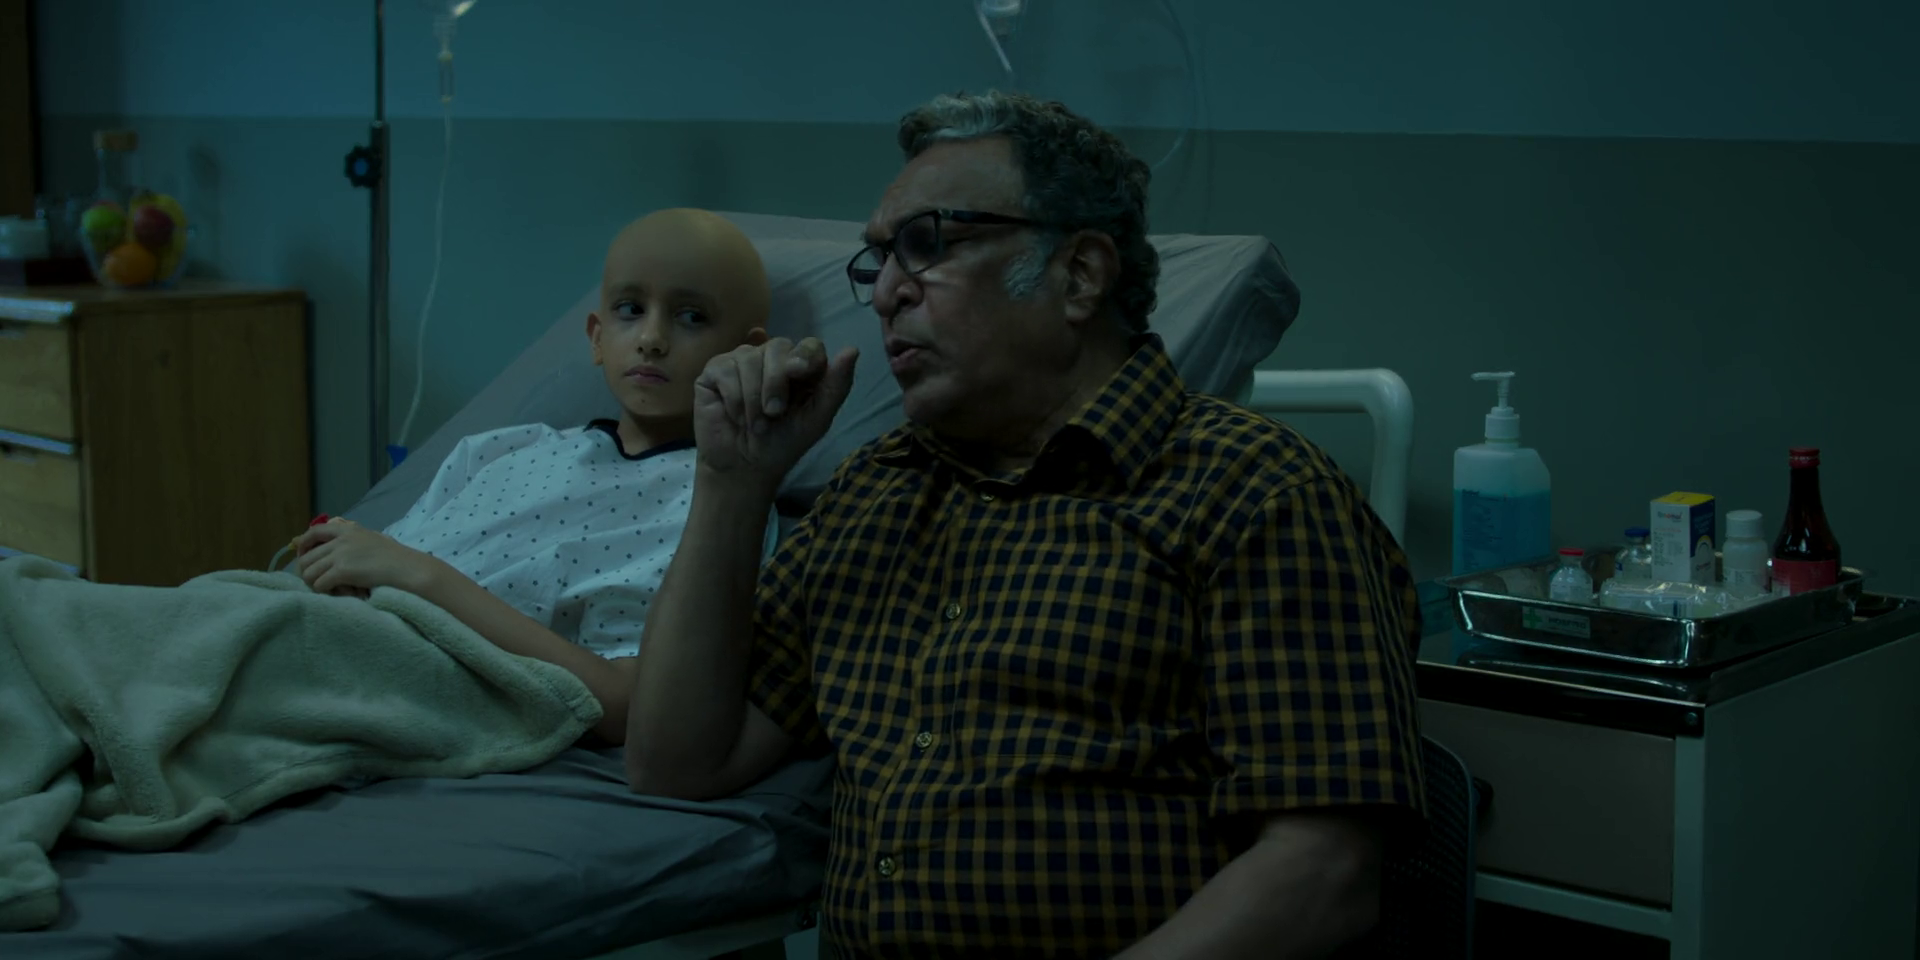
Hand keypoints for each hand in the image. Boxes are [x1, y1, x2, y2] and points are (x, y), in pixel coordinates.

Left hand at [292, 519, 439, 597]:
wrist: (407, 568)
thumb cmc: (395, 557)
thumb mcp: (372, 539)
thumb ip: (353, 541)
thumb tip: (337, 550)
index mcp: (347, 530)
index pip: (313, 532)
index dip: (302, 546)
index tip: (304, 558)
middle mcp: (340, 540)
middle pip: (306, 557)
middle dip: (307, 572)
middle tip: (317, 582)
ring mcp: (340, 555)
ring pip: (308, 572)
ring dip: (314, 584)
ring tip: (328, 590)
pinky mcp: (342, 571)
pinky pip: (319, 584)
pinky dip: (324, 592)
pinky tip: (336, 593)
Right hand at [693, 337, 857, 493]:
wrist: (745, 467)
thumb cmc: (783, 444)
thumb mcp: (816, 419)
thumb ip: (836, 386)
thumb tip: (852, 349)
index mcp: (800, 368)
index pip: (808, 345)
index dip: (804, 356)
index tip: (799, 373)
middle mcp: (772, 358)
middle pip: (778, 346)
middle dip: (776, 382)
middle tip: (774, 413)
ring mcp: (742, 361)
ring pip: (750, 357)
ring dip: (754, 398)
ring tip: (755, 423)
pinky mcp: (716, 370)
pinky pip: (726, 368)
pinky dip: (734, 397)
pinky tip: (735, 415)